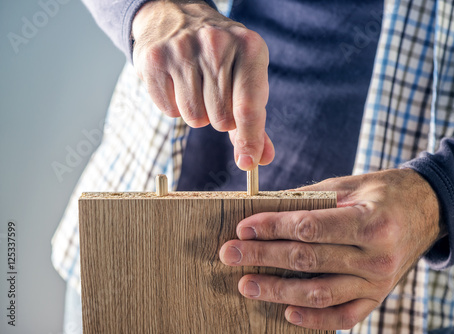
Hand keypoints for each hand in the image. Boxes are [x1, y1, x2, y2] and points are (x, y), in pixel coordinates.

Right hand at [132, 0, 273, 169]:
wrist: (177, 16)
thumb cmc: (221, 57)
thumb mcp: (246, 77)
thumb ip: (255, 121)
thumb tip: (262, 158)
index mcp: (250, 48)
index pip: (249, 107)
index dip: (249, 140)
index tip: (248, 163)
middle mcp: (217, 44)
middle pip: (221, 119)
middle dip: (219, 118)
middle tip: (215, 94)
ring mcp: (182, 49)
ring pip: (194, 118)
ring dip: (196, 113)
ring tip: (195, 85)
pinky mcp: (154, 59)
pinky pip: (168, 110)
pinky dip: (174, 106)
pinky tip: (176, 81)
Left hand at [219, 169, 443, 329]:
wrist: (428, 210)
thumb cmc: (383, 193)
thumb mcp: (349, 185)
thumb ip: (309, 199)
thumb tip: (264, 207)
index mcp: (370, 221)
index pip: (309, 227)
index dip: (272, 228)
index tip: (243, 228)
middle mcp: (376, 257)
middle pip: (307, 260)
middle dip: (263, 257)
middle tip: (229, 255)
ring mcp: (378, 283)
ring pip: (319, 293)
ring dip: (278, 291)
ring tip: (246, 285)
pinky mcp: (378, 298)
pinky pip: (344, 317)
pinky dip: (314, 319)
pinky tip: (286, 313)